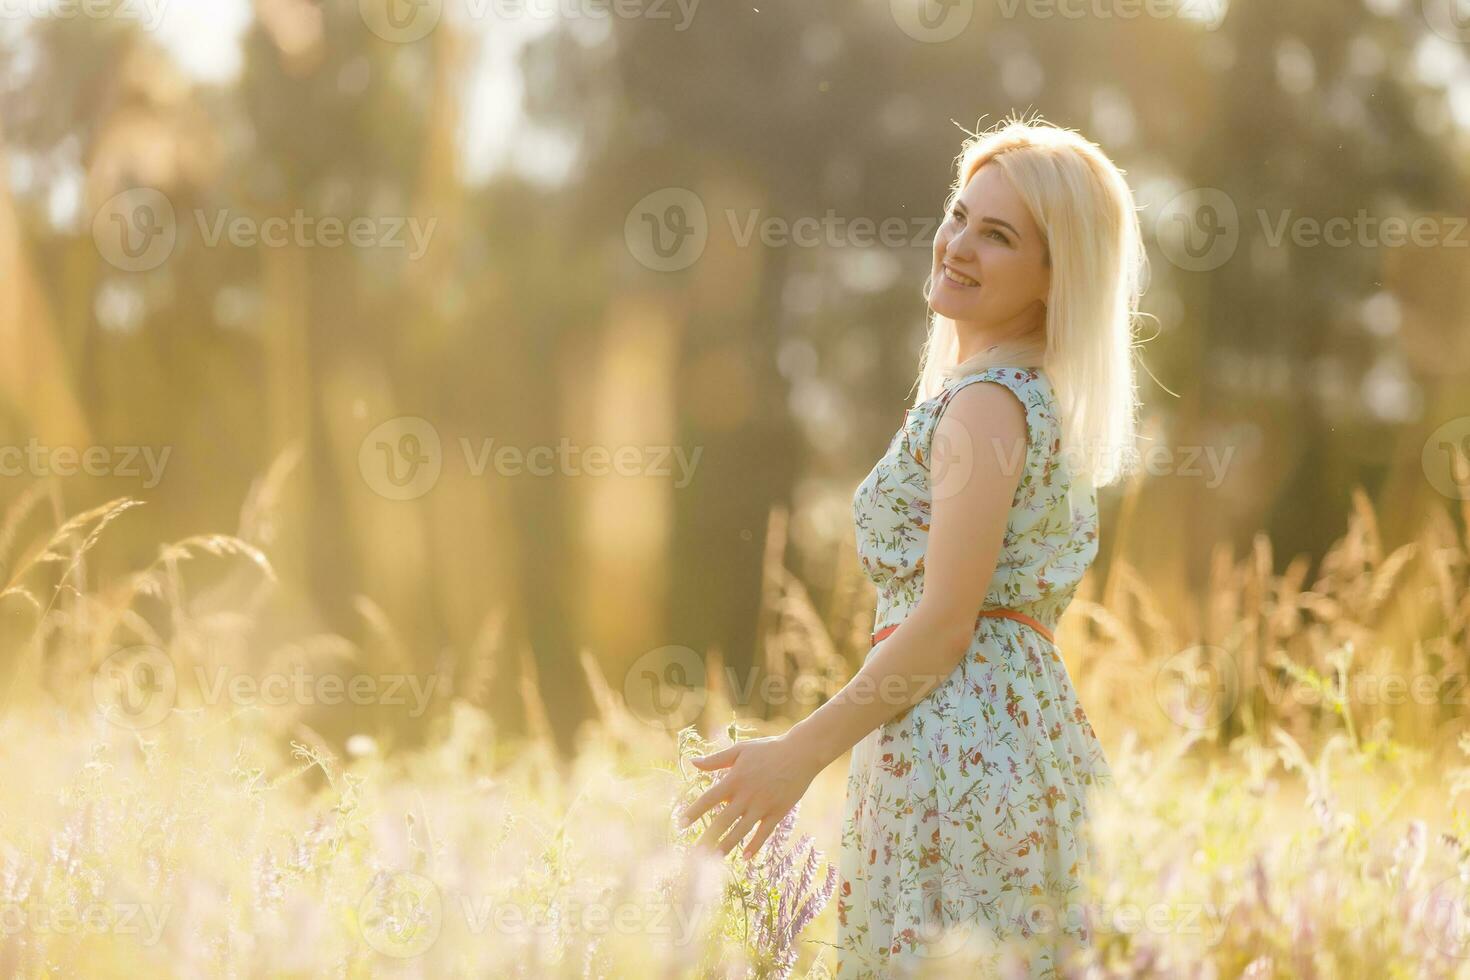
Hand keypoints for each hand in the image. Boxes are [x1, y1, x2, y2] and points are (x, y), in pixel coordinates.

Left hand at [677, 733, 820, 859]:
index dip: (694, 812)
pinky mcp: (778, 812)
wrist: (801, 753)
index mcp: (735, 779)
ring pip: (741, 830)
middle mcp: (747, 795)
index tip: (681, 824)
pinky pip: (764, 833)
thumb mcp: (740, 750)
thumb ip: (716, 760)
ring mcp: (763, 805)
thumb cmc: (768, 749)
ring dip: (726, 845)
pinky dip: (754, 845)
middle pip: (723, 820)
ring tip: (713, 858)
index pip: (709, 799)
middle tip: (694, 852)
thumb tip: (692, 763)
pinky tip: (744, 857)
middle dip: (707, 837)